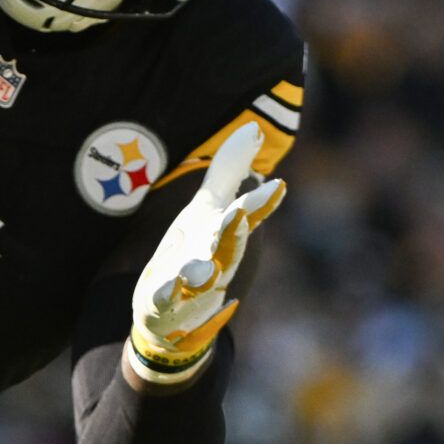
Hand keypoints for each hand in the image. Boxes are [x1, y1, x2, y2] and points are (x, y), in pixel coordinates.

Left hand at [128, 122, 284, 383]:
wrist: (169, 315)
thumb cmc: (194, 251)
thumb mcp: (208, 208)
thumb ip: (229, 173)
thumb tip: (252, 128)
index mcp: (223, 234)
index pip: (246, 215)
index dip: (261, 202)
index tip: (277, 185)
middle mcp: (215, 259)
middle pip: (229, 245)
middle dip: (235, 230)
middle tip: (241, 213)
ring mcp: (191, 285)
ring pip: (204, 277)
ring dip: (205, 270)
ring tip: (205, 267)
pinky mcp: (165, 302)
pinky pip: (168, 299)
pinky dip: (169, 294)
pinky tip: (167, 286)